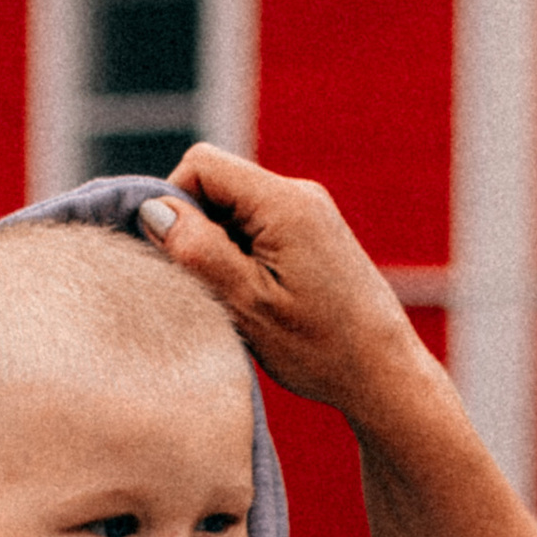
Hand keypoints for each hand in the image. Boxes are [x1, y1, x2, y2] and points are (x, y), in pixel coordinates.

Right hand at [139, 147, 443, 429]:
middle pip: (217, 184)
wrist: (384, 372)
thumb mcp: (247, 304)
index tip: (175, 257)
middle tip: (207, 287)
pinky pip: (258, 226)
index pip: (202, 165)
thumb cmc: (320, 348)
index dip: (172, 202)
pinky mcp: (313, 234)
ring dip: (219, 247)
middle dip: (196, 228)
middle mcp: (300, 195)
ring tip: (236, 299)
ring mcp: (310, 212)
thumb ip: (198, 251)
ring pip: (235, 209)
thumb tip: (153, 209)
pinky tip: (255, 298)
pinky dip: (241, 256)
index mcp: (284, 203)